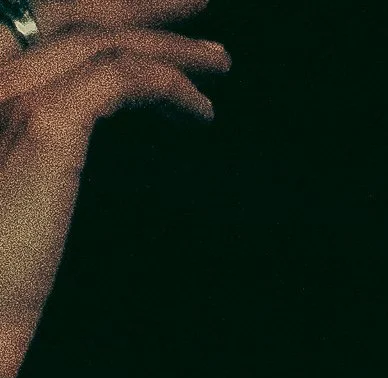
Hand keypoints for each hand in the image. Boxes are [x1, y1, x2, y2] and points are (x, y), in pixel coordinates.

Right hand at [0, 0, 225, 377]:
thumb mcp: (16, 198)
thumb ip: (37, 157)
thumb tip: (62, 159)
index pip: (48, 27)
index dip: (105, 12)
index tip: (153, 20)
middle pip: (77, 17)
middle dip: (143, 9)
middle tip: (197, 8)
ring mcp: (14, 92)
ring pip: (105, 40)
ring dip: (169, 47)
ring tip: (216, 62)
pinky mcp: (47, 123)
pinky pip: (124, 77)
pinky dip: (169, 85)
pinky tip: (199, 110)